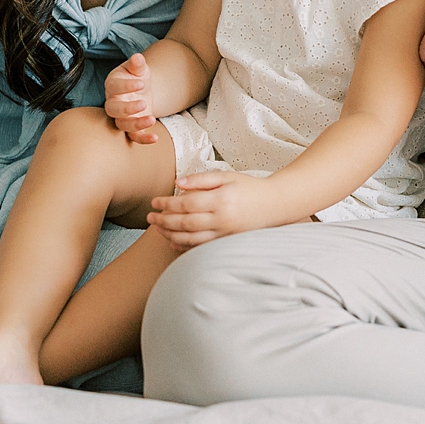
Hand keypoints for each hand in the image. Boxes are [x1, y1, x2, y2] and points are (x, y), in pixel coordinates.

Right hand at [104, 53, 159, 142]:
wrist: (141, 89)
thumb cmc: (137, 76)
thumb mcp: (139, 68)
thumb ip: (137, 64)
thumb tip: (138, 57)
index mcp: (113, 85)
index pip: (114, 86)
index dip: (126, 86)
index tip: (142, 83)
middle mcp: (113, 102)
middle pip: (113, 109)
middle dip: (126, 108)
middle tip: (143, 103)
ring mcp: (121, 117)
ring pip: (121, 125)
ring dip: (136, 124)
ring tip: (152, 119)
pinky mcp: (131, 127)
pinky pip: (133, 136)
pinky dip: (143, 139)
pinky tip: (155, 138)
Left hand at [148, 171, 284, 249]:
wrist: (275, 204)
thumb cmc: (250, 188)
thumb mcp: (227, 176)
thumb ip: (201, 179)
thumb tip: (178, 183)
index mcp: (220, 200)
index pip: (186, 204)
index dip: (166, 204)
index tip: (154, 202)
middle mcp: (222, 219)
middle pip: (184, 223)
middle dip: (163, 221)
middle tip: (149, 218)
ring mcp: (225, 233)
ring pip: (190, 238)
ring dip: (170, 234)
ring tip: (157, 229)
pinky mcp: (227, 242)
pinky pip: (201, 247)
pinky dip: (184, 246)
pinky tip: (173, 242)